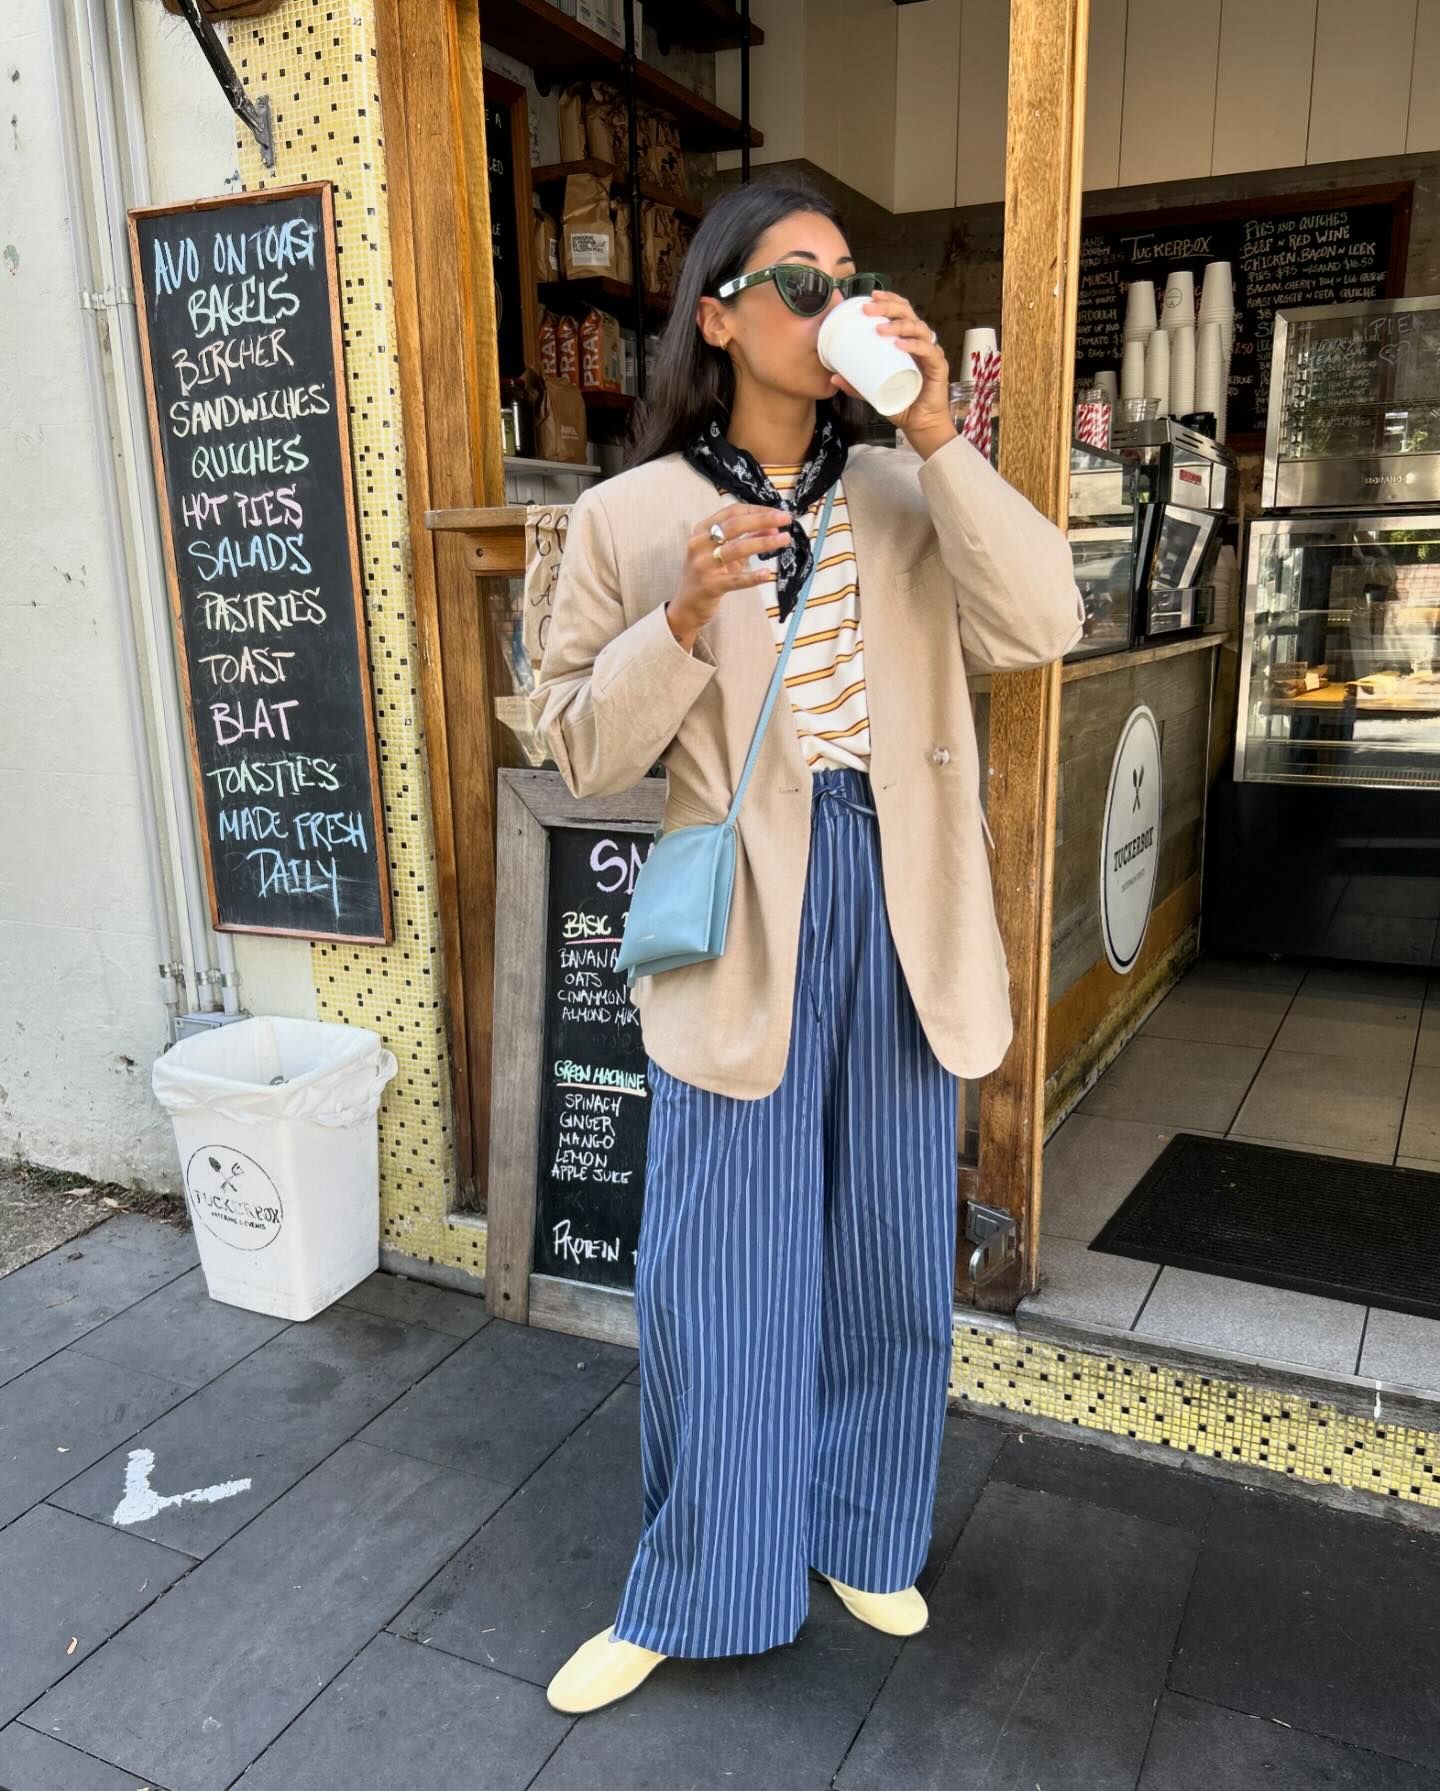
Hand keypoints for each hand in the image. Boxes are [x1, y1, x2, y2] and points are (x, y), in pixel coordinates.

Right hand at [665, 504, 793, 650]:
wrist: (686, 606)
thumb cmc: (708, 575)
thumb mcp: (724, 553)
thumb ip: (746, 539)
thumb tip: (774, 529)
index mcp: (702, 530)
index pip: (732, 512)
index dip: (757, 510)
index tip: (778, 512)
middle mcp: (699, 543)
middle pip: (735, 525)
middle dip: (763, 519)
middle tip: (785, 519)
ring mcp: (703, 564)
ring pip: (737, 548)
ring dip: (764, 542)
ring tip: (785, 539)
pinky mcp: (709, 586)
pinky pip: (735, 580)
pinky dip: (752, 577)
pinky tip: (767, 574)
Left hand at [828, 290, 956, 458]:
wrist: (919, 425)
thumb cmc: (900, 403)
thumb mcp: (872, 391)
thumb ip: (855, 384)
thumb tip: (833, 376)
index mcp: (907, 340)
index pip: (901, 311)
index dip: (889, 299)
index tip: (870, 296)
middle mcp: (920, 342)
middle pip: (908, 313)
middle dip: (888, 307)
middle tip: (868, 309)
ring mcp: (930, 353)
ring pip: (918, 328)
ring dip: (898, 325)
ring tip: (880, 329)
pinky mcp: (938, 366)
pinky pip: (928, 350)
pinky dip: (914, 345)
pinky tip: (900, 345)